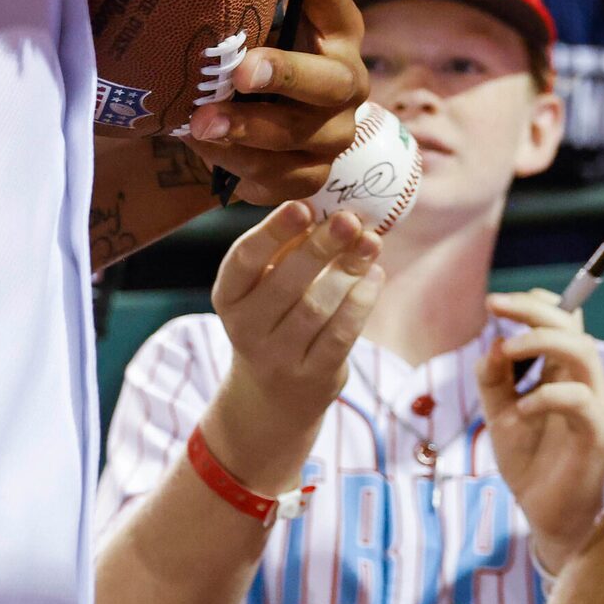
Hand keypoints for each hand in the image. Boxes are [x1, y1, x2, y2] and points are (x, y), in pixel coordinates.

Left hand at [187, 0, 369, 202]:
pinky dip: (239, 166)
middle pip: (327, 81)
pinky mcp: (310, 176)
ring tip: (199, 123)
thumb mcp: (264, 22)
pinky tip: (206, 150)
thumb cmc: (261, 56)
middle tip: (241, 71)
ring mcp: (331, 136)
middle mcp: (347, 85)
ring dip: (246, 130)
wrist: (268, 127)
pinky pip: (278, 179)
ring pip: (296, 137)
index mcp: (340, 35)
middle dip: (284, 74)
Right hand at [200, 203, 384, 492]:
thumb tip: (330, 205)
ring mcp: (277, 358)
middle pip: (286, 282)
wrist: (272, 398)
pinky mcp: (311, 377)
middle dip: (321, 247)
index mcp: (229, 297)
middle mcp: (245, 330)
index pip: (244, 261)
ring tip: (371, 242)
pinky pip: (340, 334)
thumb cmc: (274, 321)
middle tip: (350, 219)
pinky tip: (375, 276)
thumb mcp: (264, 288)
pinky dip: (361, 301)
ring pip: (317, 307)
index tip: (303, 206)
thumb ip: (287, 249)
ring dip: (348, 270)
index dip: (273, 232)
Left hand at [474, 291, 603, 573]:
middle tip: (495, 306)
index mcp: (562, 371)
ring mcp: (593, 405)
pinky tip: (520, 411)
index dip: (533, 302)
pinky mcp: (595, 433)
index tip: (493, 303)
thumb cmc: (529, 461)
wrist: (545, 514)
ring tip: (505, 350)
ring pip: (583, 351)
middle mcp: (582, 381)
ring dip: (542, 341)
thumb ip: (494, 380)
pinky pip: (580, 400)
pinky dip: (546, 396)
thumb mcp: (500, 415)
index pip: (563, 319)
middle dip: (533, 309)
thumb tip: (493, 343)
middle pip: (573, 325)